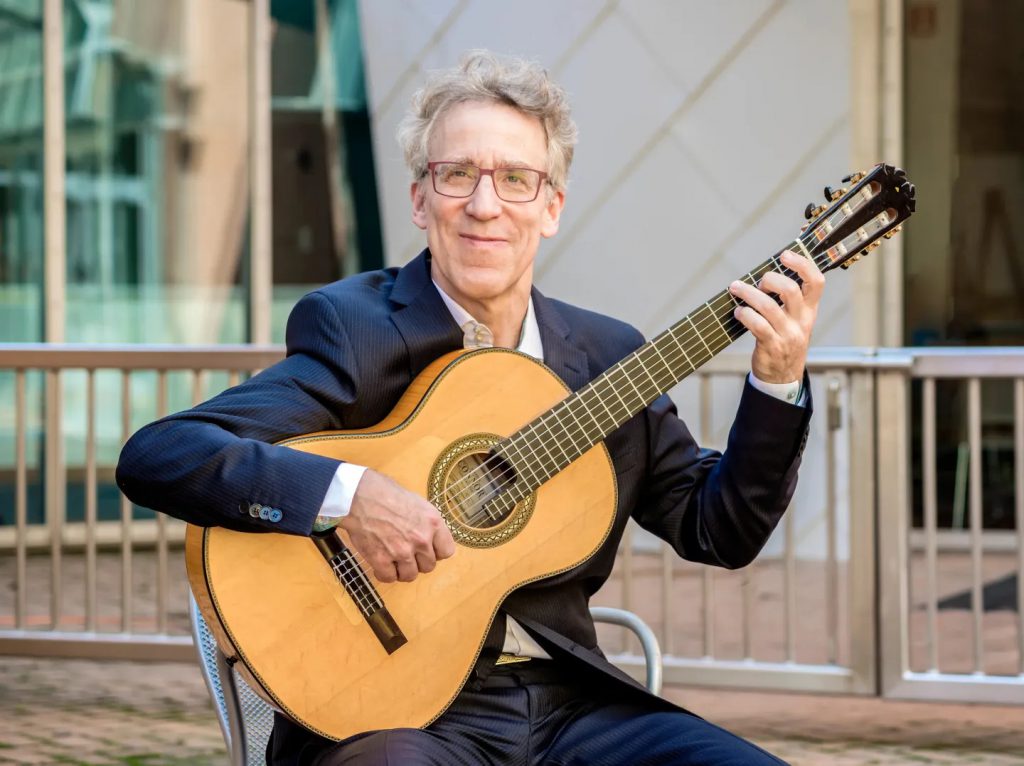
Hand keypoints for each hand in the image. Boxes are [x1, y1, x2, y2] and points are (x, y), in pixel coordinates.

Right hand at [340, 469, 455, 582]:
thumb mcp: (417, 502)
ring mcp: (401, 551)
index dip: (436, 552)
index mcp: (433, 522)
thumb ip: (426, 523)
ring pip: (410, 576)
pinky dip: (384, 574)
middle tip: (406, 553)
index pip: (447, 552)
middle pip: (428, 566)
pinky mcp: (381, 560)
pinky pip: (389, 578)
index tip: (426, 549)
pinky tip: (380, 564)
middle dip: (418, 561)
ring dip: (402, 570)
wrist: (358, 496)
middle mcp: (421, 539)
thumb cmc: (386, 493)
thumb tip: (429, 537)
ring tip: (394, 560)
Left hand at [728, 250, 823, 382]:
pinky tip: (738, 312)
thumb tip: (765, 273)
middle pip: (790, 290)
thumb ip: (787, 299)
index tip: (785, 255)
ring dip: (748, 294)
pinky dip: (744, 314)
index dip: (803, 264)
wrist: (783, 376)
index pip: (817, 282)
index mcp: (810, 310)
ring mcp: (788, 334)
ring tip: (736, 289)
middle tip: (758, 282)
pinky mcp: (773, 346)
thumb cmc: (784, 340)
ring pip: (768, 307)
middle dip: (769, 279)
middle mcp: (802, 321)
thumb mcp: (794, 319)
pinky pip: (757, 325)